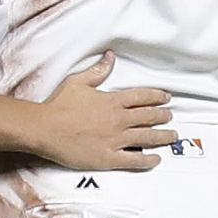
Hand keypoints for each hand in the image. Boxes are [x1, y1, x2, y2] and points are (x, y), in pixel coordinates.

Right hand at [33, 53, 173, 171]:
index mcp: (112, 101)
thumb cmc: (58, 106)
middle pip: (149, 117)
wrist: (45, 129)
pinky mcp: (108, 158)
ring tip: (171, 135)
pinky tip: (156, 159)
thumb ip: (98, 71)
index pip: (142, 97)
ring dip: (162, 136)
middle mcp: (118, 120)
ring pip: (147, 138)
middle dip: (163, 116)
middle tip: (170, 116)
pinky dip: (148, 160)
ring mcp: (115, 140)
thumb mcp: (78, 82)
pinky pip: (134, 160)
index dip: (157, 96)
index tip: (165, 98)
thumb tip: (110, 57)